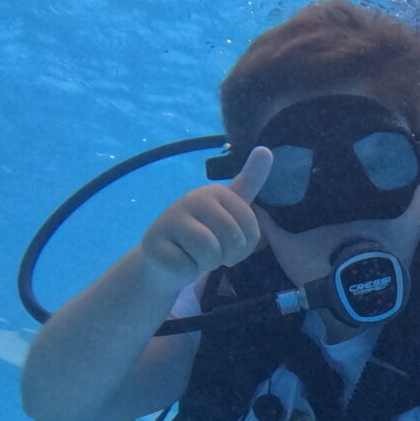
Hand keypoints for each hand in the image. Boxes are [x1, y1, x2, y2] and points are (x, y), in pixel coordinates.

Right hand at [140, 146, 271, 281]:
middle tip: (211, 252)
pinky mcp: (153, 243)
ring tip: (195, 255)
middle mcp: (192, 198)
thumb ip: (250, 183)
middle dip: (226, 256)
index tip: (228, 242)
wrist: (165, 259)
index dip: (244, 246)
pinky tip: (177, 260)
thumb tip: (266, 149)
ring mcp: (170, 219)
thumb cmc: (204, 235)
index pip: (250, 228)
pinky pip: (187, 267)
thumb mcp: (230, 210)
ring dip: (206, 264)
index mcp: (215, 192)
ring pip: (209, 253)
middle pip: (231, 239)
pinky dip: (186, 271)